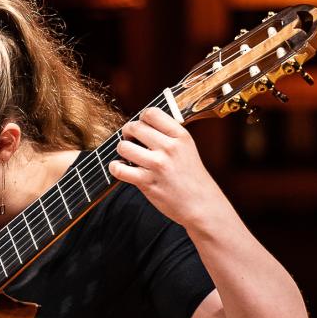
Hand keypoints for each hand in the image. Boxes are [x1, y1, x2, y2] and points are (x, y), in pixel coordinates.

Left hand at [108, 107, 225, 230]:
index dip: (141, 119)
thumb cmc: (191, 176)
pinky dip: (115, 168)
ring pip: (124, 146)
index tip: (142, 127)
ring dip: (122, 150)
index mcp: (181, 136)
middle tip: (131, 141)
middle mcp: (169, 148)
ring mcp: (158, 165)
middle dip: (128, 133)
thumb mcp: (187, 148)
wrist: (201, 204)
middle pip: (135, 127)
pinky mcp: (147, 182)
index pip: (151, 113)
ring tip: (128, 156)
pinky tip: (122, 168)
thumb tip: (141, 123)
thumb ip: (168, 135)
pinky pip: (119, 169)